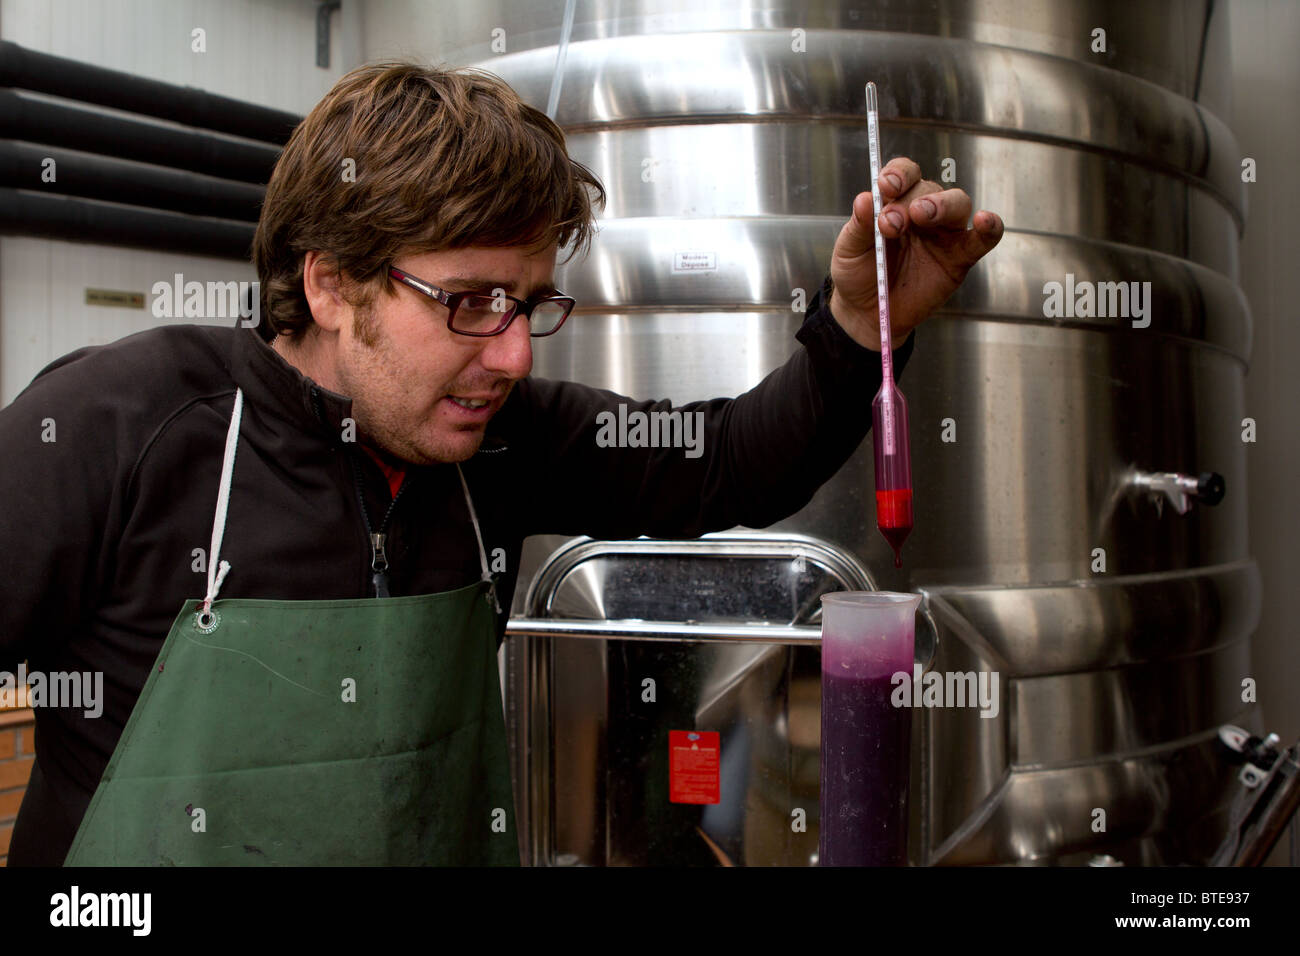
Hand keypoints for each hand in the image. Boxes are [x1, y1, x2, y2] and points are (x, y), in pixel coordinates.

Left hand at [828, 157, 1002, 350]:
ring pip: (957, 204)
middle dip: (913, 199)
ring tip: (921, 216)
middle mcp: (923, 212)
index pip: (904, 174)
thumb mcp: (849, 250)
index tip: (886, 186)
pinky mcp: (960, 258)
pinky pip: (981, 240)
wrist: (866, 313)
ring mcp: (944, 234)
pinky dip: (989, 228)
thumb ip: (859, 226)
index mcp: (895, 202)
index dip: (899, 174)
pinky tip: (985, 220)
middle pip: (930, 189)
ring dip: (942, 205)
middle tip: (893, 222)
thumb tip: (865, 199)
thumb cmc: (858, 275)